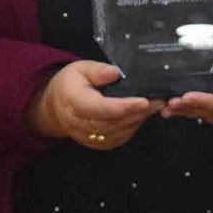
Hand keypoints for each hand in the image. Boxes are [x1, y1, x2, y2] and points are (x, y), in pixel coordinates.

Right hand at [28, 60, 159, 148]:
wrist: (55, 105)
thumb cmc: (71, 83)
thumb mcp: (80, 68)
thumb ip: (98, 71)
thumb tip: (116, 73)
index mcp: (73, 101)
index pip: (100, 108)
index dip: (123, 107)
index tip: (144, 101)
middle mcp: (78, 123)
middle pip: (112, 123)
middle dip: (137, 113)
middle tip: (158, 101)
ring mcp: (86, 137)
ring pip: (117, 133)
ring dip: (137, 121)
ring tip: (154, 106)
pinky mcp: (95, 144)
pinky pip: (117, 139)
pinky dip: (131, 128)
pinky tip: (140, 116)